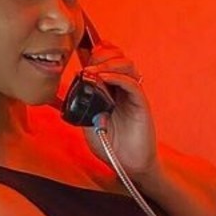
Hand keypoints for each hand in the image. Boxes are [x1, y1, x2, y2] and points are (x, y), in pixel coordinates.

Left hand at [79, 42, 158, 176]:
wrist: (126, 165)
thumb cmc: (109, 143)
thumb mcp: (87, 120)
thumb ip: (83, 102)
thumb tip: (74, 83)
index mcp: (111, 88)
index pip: (108, 59)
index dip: (97, 50)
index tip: (83, 51)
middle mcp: (124, 87)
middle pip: (118, 56)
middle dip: (101, 54)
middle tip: (88, 63)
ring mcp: (133, 94)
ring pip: (127, 65)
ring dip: (108, 63)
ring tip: (93, 71)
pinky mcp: (141, 103)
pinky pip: (131, 83)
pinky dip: (117, 77)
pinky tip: (104, 79)